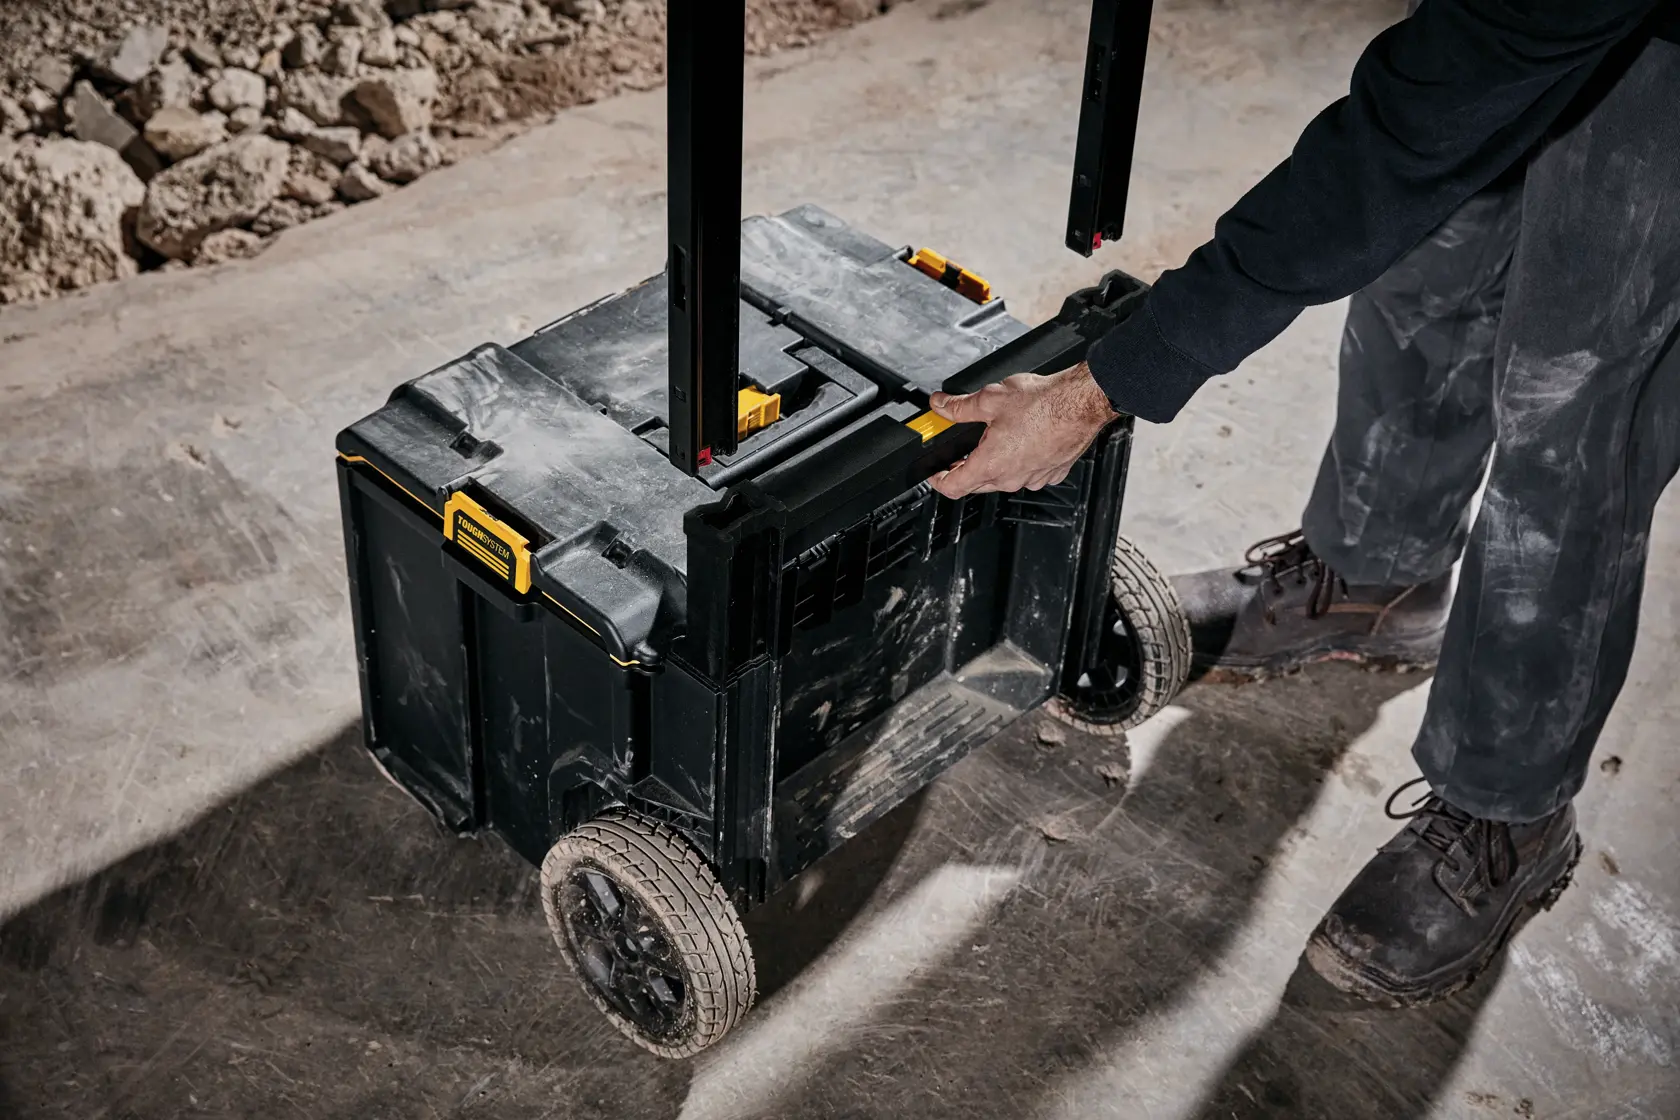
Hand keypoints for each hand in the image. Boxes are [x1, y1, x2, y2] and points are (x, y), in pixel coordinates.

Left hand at [927, 362, 1119, 498]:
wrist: (1082, 402)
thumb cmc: (1044, 403)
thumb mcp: (990, 399)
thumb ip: (959, 407)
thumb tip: (941, 405)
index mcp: (990, 464)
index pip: (952, 487)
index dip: (937, 480)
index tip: (935, 471)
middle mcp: (1011, 478)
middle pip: (977, 484)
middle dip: (966, 467)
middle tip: (964, 447)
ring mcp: (1033, 478)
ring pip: (1003, 479)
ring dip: (995, 463)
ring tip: (998, 435)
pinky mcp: (1051, 473)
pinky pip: (1028, 473)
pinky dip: (1021, 461)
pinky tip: (1024, 439)